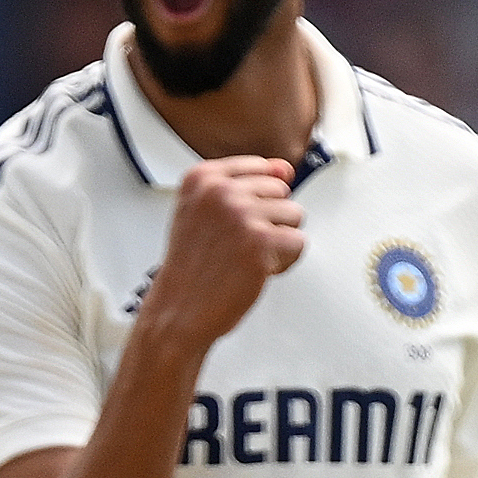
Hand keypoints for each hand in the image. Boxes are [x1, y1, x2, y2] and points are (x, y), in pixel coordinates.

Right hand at [141, 156, 308, 350]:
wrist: (179, 310)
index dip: (258, 200)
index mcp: (202, 178)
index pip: (259, 167)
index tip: (239, 221)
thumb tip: (286, 170)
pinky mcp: (260, 242)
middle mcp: (220, 191)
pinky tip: (257, 270)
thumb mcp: (203, 212)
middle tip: (239, 245)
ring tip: (248, 257)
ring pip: (294, 215)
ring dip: (278, 242)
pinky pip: (298, 243)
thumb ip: (243, 186)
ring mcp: (240, 215)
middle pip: (281, 191)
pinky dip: (285, 262)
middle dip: (269, 221)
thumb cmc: (192, 267)